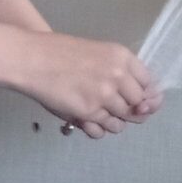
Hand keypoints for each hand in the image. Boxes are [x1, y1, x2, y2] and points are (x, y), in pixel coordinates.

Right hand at [10, 31, 160, 138]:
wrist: (33, 59)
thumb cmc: (62, 53)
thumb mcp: (99, 54)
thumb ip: (121, 73)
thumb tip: (144, 101)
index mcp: (122, 56)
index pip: (148, 83)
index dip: (144, 95)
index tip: (137, 100)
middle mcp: (118, 75)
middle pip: (138, 103)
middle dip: (130, 109)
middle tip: (115, 108)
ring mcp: (105, 95)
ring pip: (123, 119)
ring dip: (114, 121)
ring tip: (100, 114)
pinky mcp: (89, 112)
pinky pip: (104, 129)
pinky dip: (100, 129)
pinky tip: (91, 121)